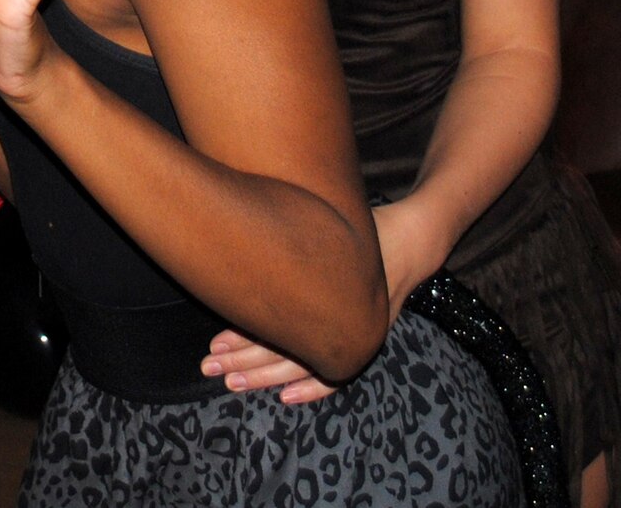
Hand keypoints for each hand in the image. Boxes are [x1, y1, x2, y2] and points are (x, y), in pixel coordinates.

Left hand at [201, 198, 441, 401]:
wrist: (411, 239)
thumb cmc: (363, 227)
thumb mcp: (324, 223)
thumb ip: (287, 237)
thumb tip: (237, 233)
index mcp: (327, 296)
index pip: (279, 327)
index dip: (244, 337)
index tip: (214, 344)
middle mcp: (340, 322)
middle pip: (285, 351)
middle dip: (244, 361)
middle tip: (209, 366)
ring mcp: (352, 335)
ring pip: (304, 366)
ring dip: (265, 375)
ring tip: (232, 381)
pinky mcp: (359, 339)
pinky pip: (335, 372)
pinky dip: (311, 387)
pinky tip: (286, 397)